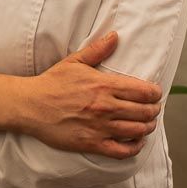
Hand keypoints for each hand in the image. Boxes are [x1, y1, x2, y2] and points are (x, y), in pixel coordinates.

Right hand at [20, 32, 160, 159]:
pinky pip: (122, 151)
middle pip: (144, 112)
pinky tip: (136, 142)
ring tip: (147, 124)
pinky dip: (134, 148)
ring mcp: (100, 127)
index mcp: (104, 85)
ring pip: (137, 131)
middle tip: (154, 109)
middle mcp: (106, 107)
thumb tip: (114, 36)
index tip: (155, 94)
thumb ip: (97, 50)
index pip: (143, 91)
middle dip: (154, 110)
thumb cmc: (52, 83)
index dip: (155, 93)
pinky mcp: (92, 144)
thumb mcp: (74, 62)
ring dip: (147, 127)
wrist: (31, 106)